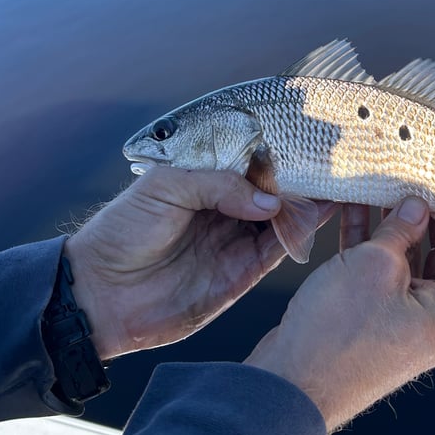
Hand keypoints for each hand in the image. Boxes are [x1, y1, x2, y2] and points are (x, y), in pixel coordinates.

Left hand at [65, 168, 331, 360]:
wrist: (99, 295)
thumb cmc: (120, 234)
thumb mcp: (164, 187)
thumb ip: (218, 184)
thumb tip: (268, 201)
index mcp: (202, 184)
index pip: (249, 164)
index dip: (276, 154)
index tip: (304, 139)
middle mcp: (222, 211)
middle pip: (272, 191)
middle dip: (300, 176)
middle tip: (332, 159)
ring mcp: (234, 242)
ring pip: (282, 218)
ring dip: (307, 202)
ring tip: (335, 182)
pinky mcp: (241, 274)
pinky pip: (278, 250)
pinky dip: (300, 232)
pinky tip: (320, 213)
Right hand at [245, 198, 434, 430]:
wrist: (290, 385)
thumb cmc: (337, 341)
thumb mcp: (373, 267)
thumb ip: (400, 232)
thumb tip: (415, 209)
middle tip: (424, 178)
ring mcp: (402, 316)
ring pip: (412, 258)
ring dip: (398, 223)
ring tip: (385, 184)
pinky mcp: (372, 314)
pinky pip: (381, 269)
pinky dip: (371, 239)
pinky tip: (356, 208)